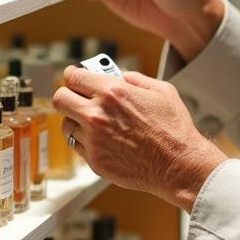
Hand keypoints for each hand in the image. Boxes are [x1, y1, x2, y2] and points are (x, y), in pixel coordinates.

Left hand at [53, 66, 227, 211]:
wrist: (179, 164)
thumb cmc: (173, 129)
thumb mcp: (161, 90)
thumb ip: (134, 78)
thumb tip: (119, 75)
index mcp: (112, 92)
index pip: (74, 77)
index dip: (73, 75)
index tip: (74, 77)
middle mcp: (97, 115)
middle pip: (60, 99)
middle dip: (68, 95)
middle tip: (77, 97)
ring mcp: (94, 140)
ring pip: (66, 124)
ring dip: (77, 120)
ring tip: (93, 122)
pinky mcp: (95, 161)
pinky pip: (77, 146)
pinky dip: (86, 141)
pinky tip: (103, 139)